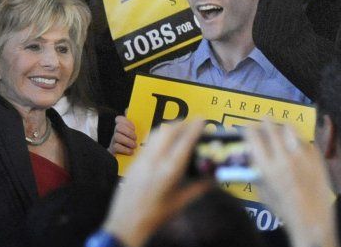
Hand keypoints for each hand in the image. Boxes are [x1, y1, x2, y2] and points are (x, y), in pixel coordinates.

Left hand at [102, 120, 208, 246]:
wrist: (126, 221)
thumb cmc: (157, 215)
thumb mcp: (181, 203)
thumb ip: (199, 188)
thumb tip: (214, 178)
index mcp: (168, 172)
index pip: (184, 143)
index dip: (194, 129)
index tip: (202, 120)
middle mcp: (153, 161)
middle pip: (167, 132)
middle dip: (181, 123)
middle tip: (193, 122)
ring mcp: (141, 159)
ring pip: (155, 134)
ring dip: (169, 127)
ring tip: (181, 127)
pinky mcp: (133, 162)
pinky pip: (147, 142)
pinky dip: (159, 136)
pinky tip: (165, 141)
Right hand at [108, 115, 136, 155]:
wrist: (124, 157)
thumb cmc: (130, 143)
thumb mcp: (133, 132)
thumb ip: (131, 122)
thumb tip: (128, 108)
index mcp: (121, 127)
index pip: (119, 119)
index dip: (127, 122)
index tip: (134, 128)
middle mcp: (116, 133)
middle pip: (118, 127)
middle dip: (129, 132)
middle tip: (135, 138)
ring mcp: (113, 141)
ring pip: (117, 136)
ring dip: (128, 141)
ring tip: (134, 146)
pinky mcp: (113, 150)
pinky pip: (116, 146)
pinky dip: (125, 149)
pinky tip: (131, 152)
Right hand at [246, 122, 338, 246]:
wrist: (312, 219)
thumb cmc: (283, 209)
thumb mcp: (262, 191)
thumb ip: (256, 172)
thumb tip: (251, 158)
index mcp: (267, 166)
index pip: (254, 137)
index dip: (249, 129)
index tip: (247, 127)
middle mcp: (284, 158)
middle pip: (272, 128)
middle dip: (265, 122)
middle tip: (263, 119)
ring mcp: (303, 157)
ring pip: (291, 130)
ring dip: (282, 127)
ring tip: (280, 128)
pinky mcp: (317, 160)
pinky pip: (306, 142)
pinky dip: (299, 141)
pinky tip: (297, 146)